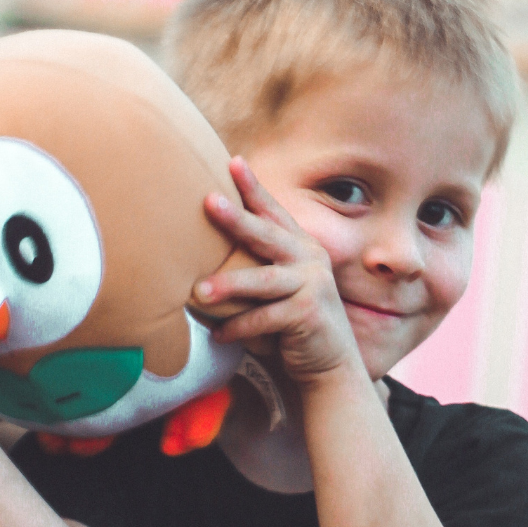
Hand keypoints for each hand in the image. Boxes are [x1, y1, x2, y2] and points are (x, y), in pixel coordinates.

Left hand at [195, 158, 361, 386]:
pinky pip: (265, 318)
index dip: (254, 187)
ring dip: (228, 286)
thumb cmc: (291, 324)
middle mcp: (310, 259)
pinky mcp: (309, 314)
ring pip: (263, 280)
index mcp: (301, 247)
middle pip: (268, 235)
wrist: (330, 364)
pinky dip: (239, 328)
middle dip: (237, 218)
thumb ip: (256, 268)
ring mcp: (313, 285)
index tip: (233, 162)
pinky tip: (219, 335)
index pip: (274, 212)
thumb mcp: (277, 288)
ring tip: (197, 292)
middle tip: (208, 202)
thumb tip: (201, 255)